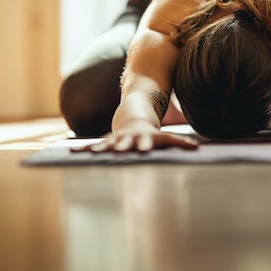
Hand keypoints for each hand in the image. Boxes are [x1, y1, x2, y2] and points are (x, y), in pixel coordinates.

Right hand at [72, 121, 198, 152]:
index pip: (147, 141)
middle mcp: (130, 138)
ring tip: (92, 153)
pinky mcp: (107, 142)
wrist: (134, 117)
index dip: (146, 144)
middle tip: (119, 151)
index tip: (144, 150)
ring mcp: (117, 140)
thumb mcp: (166, 137)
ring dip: (102, 149)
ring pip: (109, 144)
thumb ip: (180, 143)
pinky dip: (85, 150)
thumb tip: (198, 149)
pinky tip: (72, 154)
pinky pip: (96, 146)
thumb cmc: (152, 133)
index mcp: (144, 137)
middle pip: (126, 142)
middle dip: (123, 147)